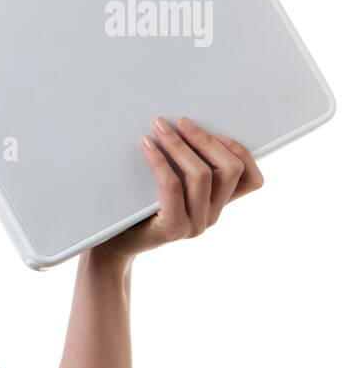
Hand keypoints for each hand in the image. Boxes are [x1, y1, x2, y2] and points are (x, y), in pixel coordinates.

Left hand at [92, 115, 264, 266]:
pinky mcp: (173, 228)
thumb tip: (187, 127)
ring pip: (202, 175)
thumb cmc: (140, 210)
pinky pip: (172, 186)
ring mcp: (195, 225)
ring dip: (180, 145)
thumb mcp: (172, 189)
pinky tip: (147, 145)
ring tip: (159, 128)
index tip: (215, 131)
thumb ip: (186, 169)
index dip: (240, 151)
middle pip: (229, 170)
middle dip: (204, 139)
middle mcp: (212, 216)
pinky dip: (160, 160)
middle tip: (180, 121)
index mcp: (218, 205)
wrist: (115, 245)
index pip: (251, 180)